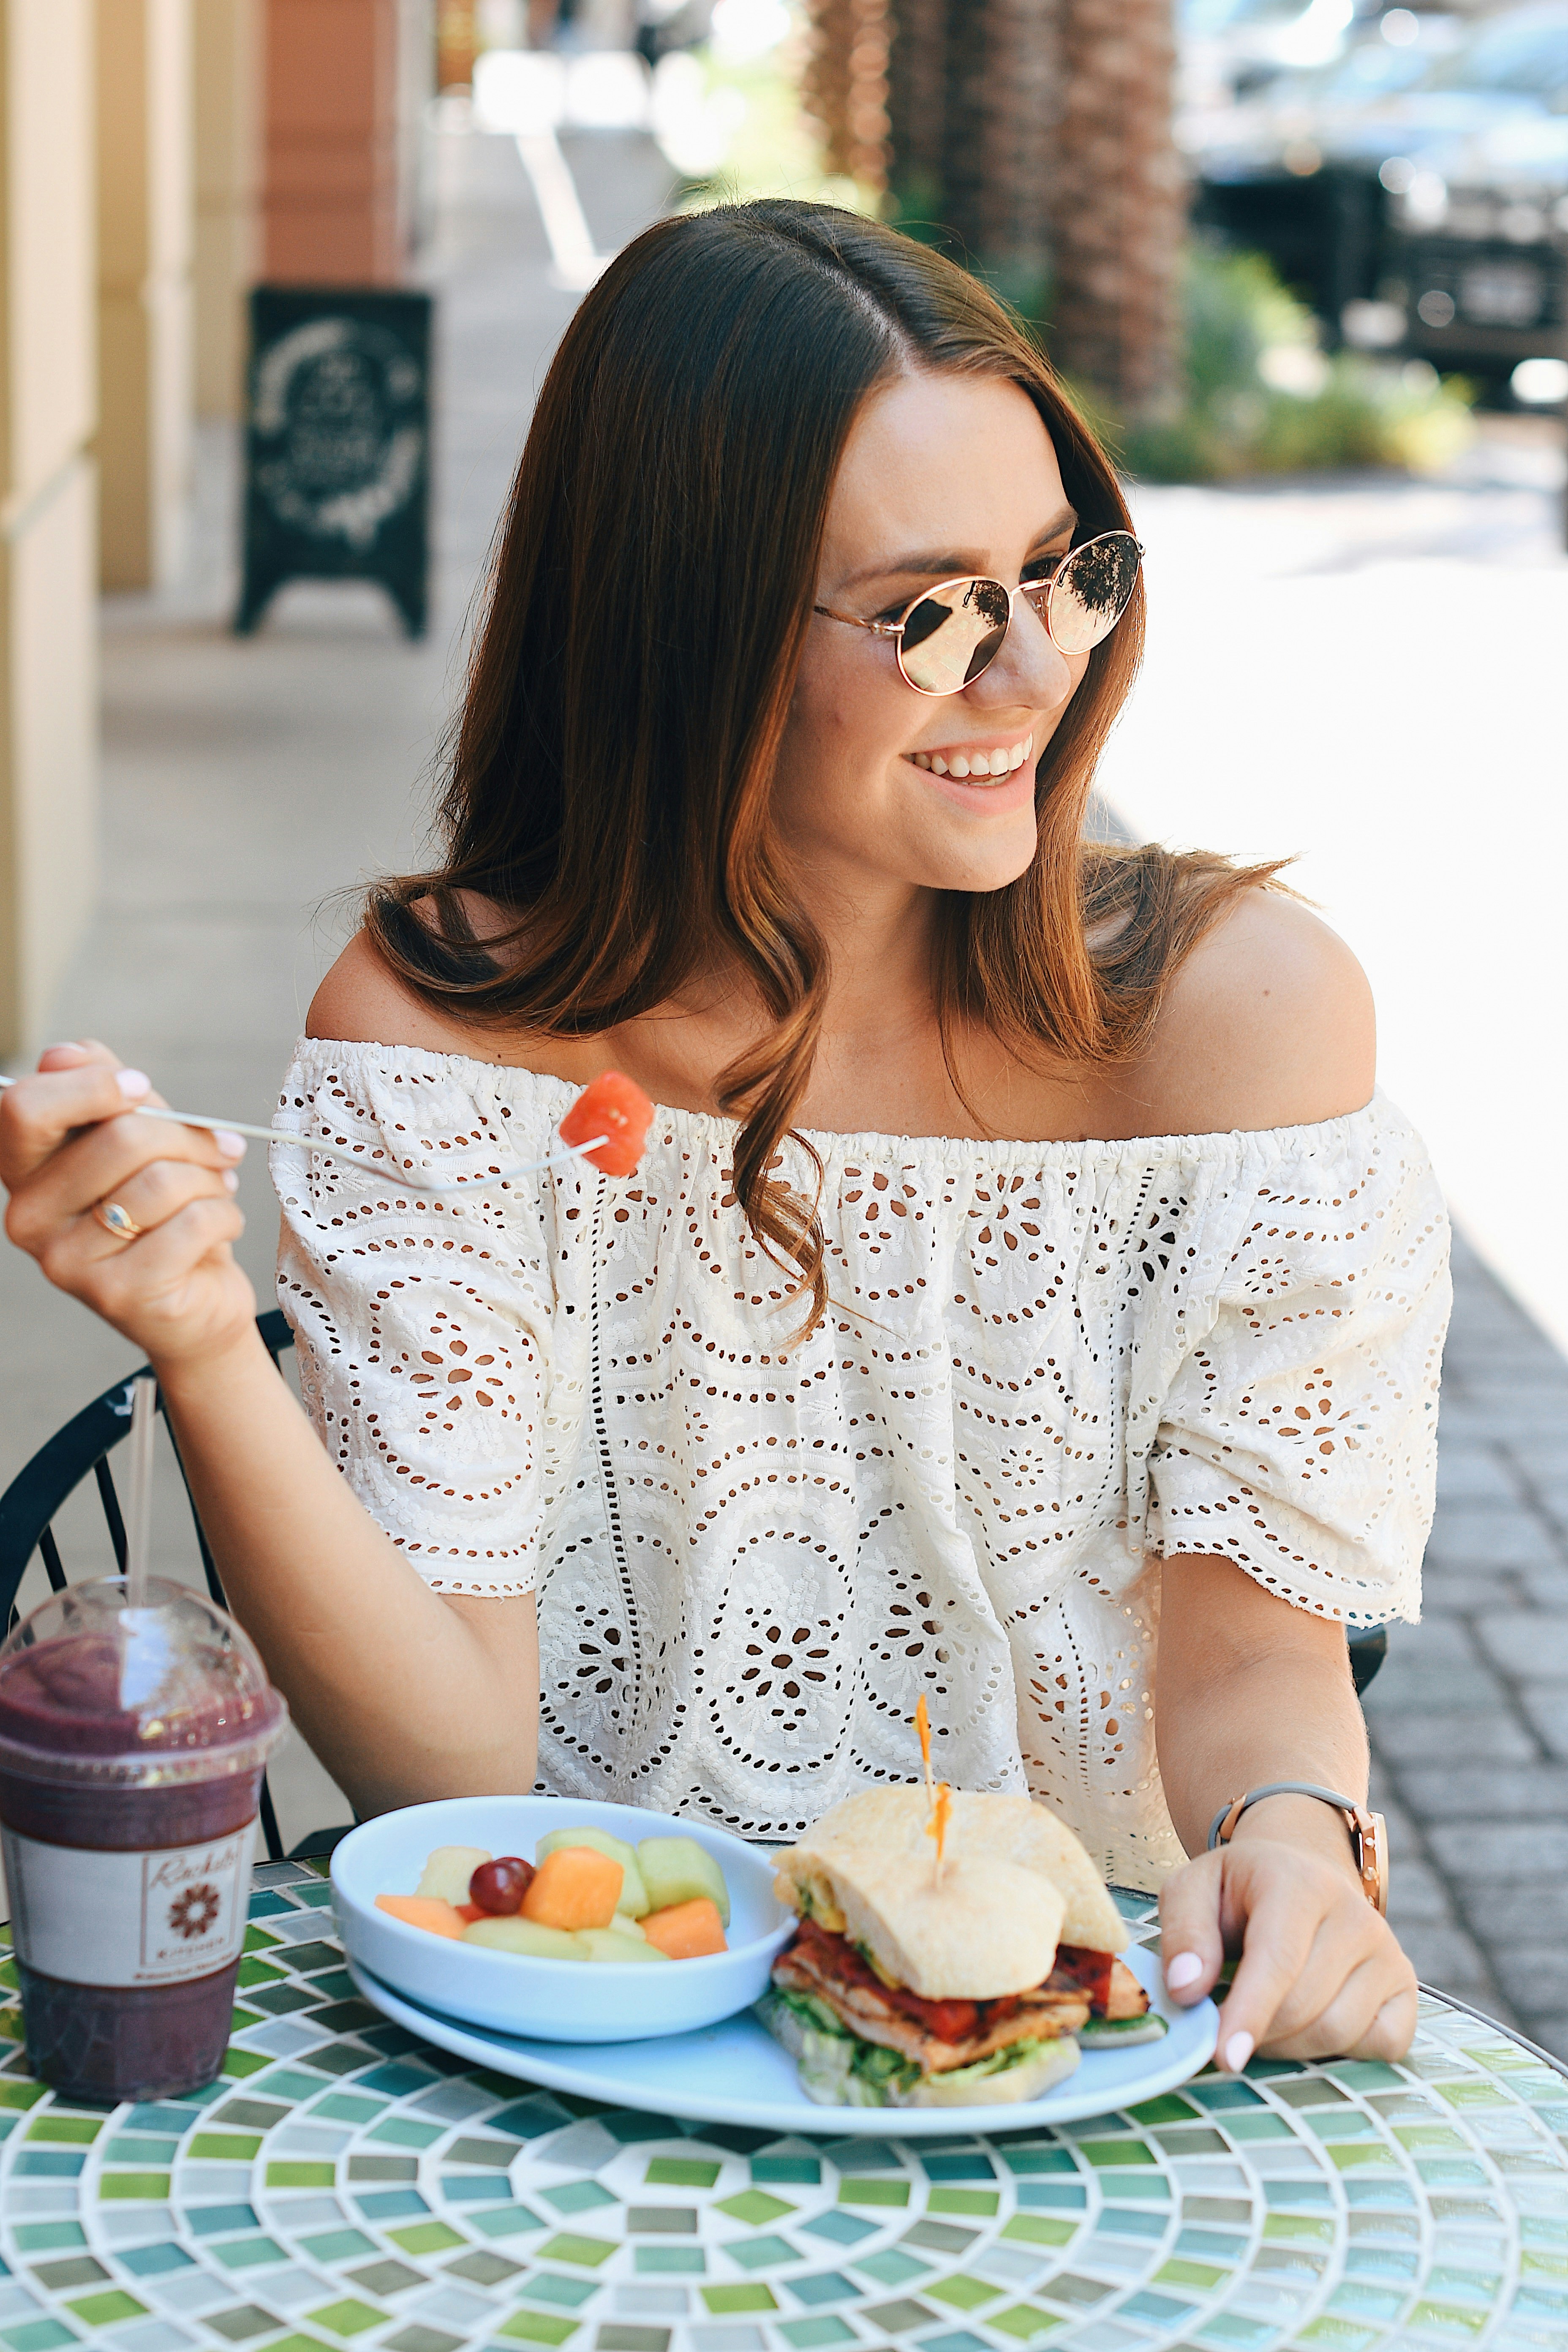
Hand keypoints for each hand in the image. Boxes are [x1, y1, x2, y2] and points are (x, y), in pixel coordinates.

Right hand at [1, 1041, 257, 1372]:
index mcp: (25, 1174)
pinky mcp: (120, 1295)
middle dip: (187, 1136)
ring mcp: (69, 1264)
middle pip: (120, 1138)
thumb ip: (102, 1093)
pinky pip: (192, 1223)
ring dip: (211, 1179)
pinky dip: (225, 1217)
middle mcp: (30, 1220)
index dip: (92, 1084)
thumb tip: (67, 1054)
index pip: (25, 1108)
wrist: (195, 1306)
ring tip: (217, 1191)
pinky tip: (220, 1228)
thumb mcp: (137, 1142)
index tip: (141, 1087)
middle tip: (219, 1148)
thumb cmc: (164, 1214)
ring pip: (161, 1181)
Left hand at [1158, 1829, 1417, 2070]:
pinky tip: (1309, 2027)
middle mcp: (1356, 1914)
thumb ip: (1184, 1934)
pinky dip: (1341, 2053)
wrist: (1300, 1876)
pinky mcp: (1407, 1988)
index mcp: (1298, 1882)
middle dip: (1259, 2033)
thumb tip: (1186, 1991)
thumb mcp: (1193, 1891)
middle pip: (1306, 2005)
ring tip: (1263, 2022)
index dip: (1250, 2012)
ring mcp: (1389, 1952)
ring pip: (1339, 2031)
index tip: (1223, 2058)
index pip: (1278, 1959)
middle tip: (1228, 2030)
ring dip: (1290, 2046)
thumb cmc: (1239, 1892)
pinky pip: (1382, 2045)